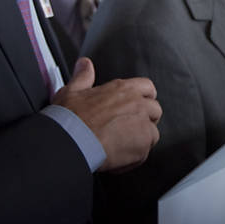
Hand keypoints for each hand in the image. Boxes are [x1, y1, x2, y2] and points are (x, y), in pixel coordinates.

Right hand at [52, 58, 161, 172]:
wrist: (69, 141)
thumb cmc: (69, 118)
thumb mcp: (72, 91)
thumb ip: (83, 76)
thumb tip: (85, 64)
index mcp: (123, 89)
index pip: (147, 88)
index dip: (144, 98)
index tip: (137, 106)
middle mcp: (137, 104)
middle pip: (155, 110)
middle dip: (145, 120)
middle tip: (126, 130)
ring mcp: (143, 124)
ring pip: (152, 133)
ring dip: (139, 140)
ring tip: (119, 147)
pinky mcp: (143, 144)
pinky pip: (145, 152)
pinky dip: (133, 158)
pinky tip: (117, 159)